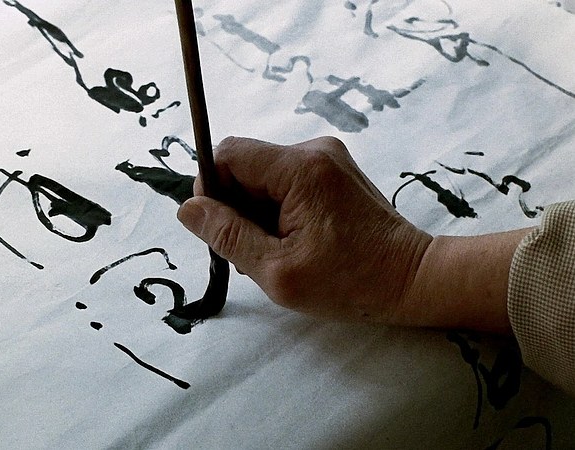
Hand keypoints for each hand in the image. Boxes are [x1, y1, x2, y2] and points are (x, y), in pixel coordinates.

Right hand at [177, 136, 432, 324]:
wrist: (413, 280)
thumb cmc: (349, 282)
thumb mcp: (276, 270)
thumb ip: (228, 235)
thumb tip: (188, 209)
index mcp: (299, 168)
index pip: (227, 154)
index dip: (212, 189)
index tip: (222, 230)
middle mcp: (313, 150)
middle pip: (245, 164)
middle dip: (236, 206)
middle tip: (253, 250)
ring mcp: (326, 158)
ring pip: (262, 176)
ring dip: (256, 211)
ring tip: (278, 250)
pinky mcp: (333, 171)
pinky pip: (284, 181)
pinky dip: (277, 209)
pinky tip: (294, 241)